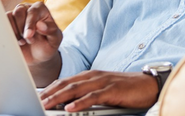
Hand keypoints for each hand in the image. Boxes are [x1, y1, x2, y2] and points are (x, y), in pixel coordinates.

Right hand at [7, 2, 61, 65]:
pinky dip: (8, 33)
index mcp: (41, 10)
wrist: (37, 57)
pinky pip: (2, 23)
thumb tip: (40, 25)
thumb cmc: (47, 45)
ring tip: (23, 42)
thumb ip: (51, 30)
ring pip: (9, 16)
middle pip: (19, 11)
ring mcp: (17, 16)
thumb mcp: (55, 40)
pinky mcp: (8, 23)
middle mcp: (28, 9)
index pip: (33, 11)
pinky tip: (16, 41)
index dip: (30, 23)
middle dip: (22, 28)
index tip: (29, 36)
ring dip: (15, 31)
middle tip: (30, 40)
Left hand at [39, 70, 158, 111]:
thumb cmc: (125, 90)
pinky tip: (70, 108)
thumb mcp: (102, 90)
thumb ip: (87, 94)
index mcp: (89, 76)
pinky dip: (80, 103)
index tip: (37, 97)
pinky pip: (93, 97)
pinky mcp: (112, 90)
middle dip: (49, 94)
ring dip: (59, 98)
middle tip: (36, 102)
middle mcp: (93, 76)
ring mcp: (102, 82)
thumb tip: (69, 104)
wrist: (148, 85)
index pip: (65, 82)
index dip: (50, 89)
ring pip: (76, 89)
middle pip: (66, 84)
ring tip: (46, 105)